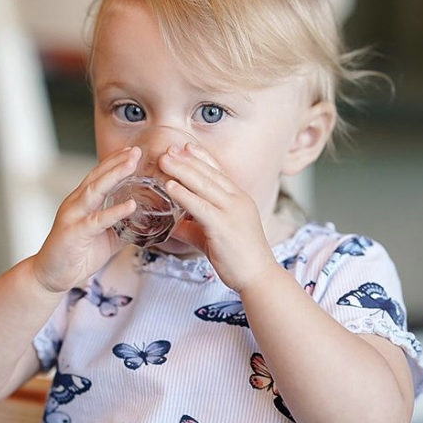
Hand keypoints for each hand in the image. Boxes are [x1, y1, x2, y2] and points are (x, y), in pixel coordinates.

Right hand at [32, 147, 140, 292]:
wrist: (50, 276)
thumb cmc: (76, 254)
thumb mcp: (106, 238)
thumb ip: (122, 227)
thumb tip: (144, 222)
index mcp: (81, 202)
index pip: (98, 176)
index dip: (115, 162)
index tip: (132, 152)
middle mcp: (75, 204)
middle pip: (97, 177)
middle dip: (117, 162)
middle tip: (136, 151)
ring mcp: (73, 217)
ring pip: (95, 191)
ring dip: (114, 176)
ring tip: (132, 166)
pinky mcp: (74, 233)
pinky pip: (97, 220)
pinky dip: (115, 212)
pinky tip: (130, 205)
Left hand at [160, 144, 275, 291]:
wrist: (258, 276)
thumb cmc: (238, 257)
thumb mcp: (213, 235)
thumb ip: (194, 226)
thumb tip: (172, 224)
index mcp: (238, 198)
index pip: (218, 171)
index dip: (200, 157)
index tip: (184, 147)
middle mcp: (237, 200)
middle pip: (209, 173)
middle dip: (186, 159)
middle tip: (168, 149)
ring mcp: (232, 212)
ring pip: (204, 185)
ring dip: (181, 170)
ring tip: (164, 160)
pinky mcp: (223, 226)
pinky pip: (200, 206)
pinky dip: (183, 194)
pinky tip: (169, 186)